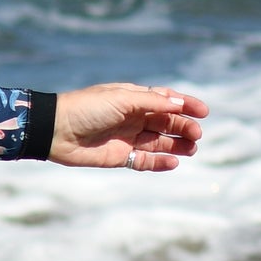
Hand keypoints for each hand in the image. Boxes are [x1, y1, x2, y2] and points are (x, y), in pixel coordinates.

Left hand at [50, 83, 207, 171]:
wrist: (56, 131)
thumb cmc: (86, 108)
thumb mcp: (121, 99)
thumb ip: (152, 102)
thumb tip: (179, 103)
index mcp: (132, 98)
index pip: (165, 100)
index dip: (185, 105)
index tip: (204, 112)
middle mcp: (132, 117)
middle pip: (165, 122)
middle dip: (183, 127)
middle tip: (197, 134)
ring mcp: (127, 137)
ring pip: (159, 142)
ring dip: (176, 144)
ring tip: (192, 148)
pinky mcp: (119, 156)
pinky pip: (144, 160)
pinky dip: (160, 162)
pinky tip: (174, 161)